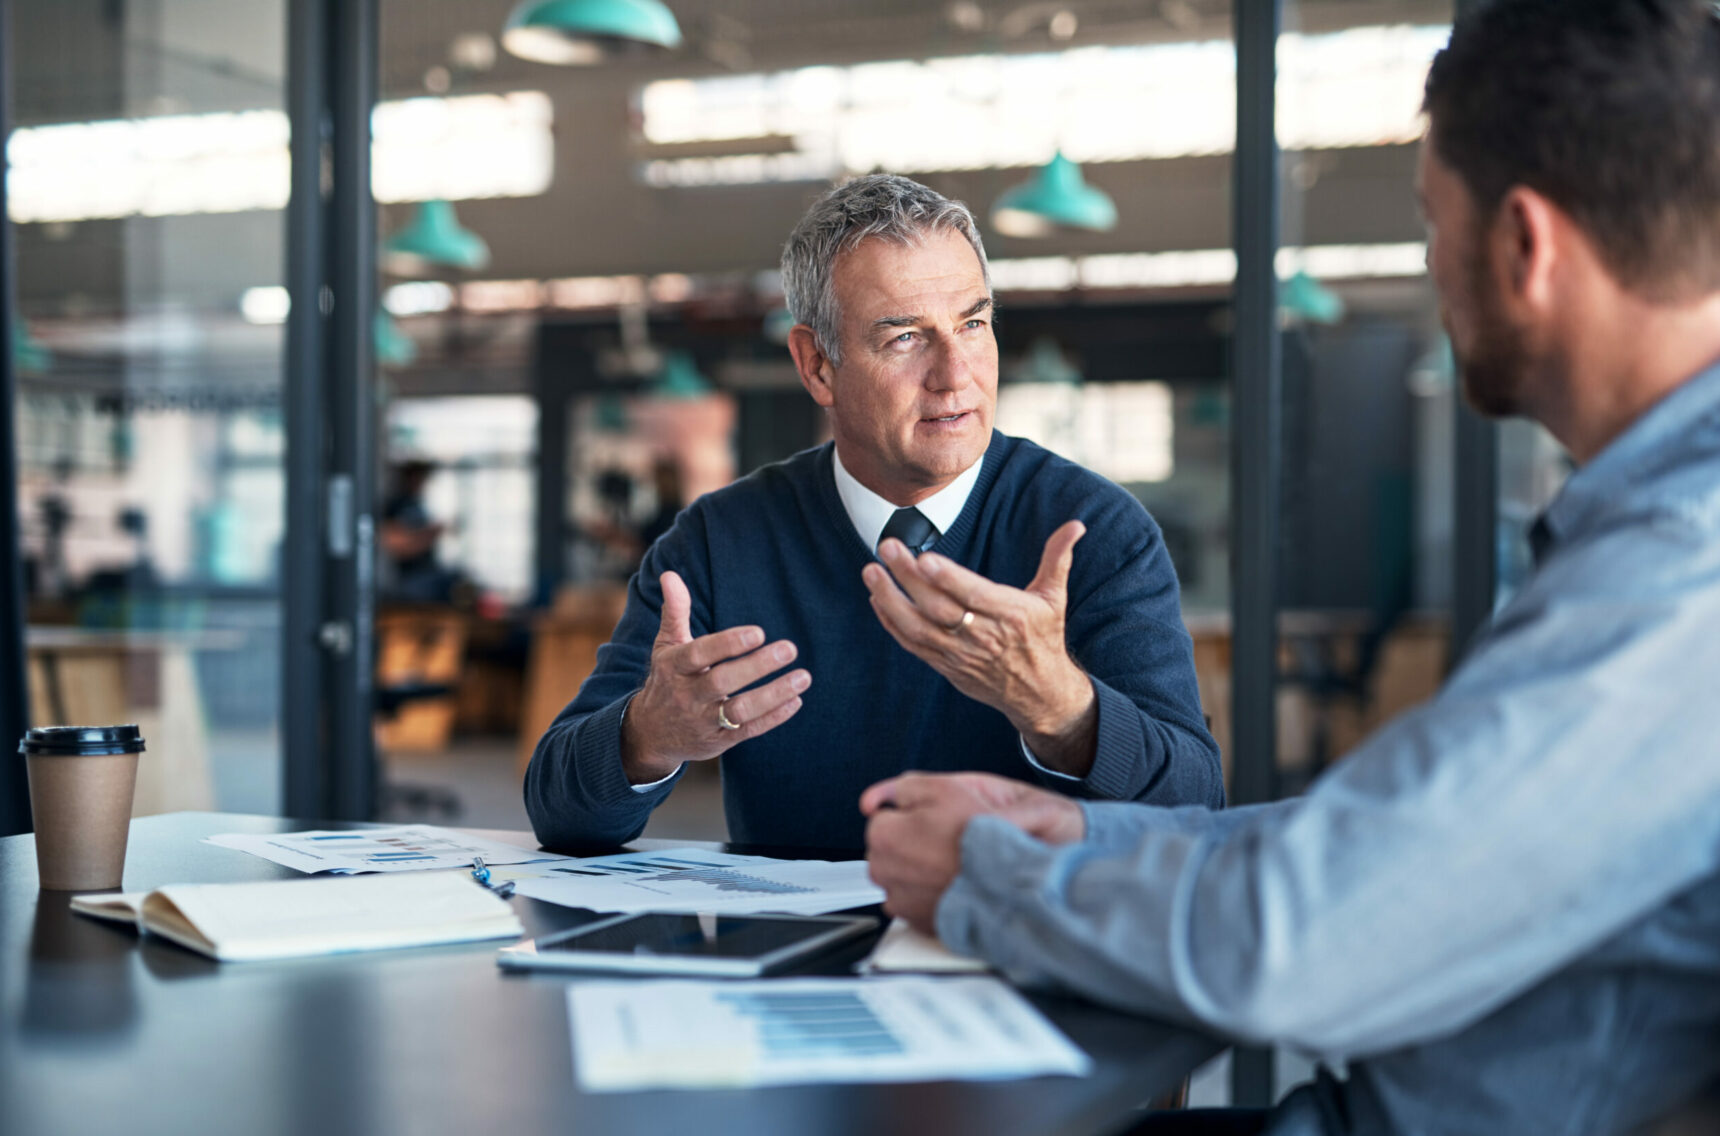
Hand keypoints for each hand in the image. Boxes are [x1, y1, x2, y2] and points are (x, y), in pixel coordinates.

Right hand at [622, 571, 810, 783]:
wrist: (650, 734)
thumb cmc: (666, 679)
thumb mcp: (666, 646)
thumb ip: (675, 612)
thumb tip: (670, 575)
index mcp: (674, 667)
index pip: (699, 654)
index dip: (727, 643)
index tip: (758, 632)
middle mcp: (687, 695)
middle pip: (722, 681)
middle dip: (757, 666)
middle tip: (790, 647)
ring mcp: (704, 720)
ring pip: (739, 711)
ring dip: (773, 695)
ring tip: (803, 677)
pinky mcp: (719, 741)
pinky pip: (749, 730)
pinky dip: (774, 718)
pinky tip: (796, 700)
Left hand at [860, 772, 1085, 932]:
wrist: (1010, 884)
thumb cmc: (980, 836)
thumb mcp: (943, 788)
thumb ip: (901, 788)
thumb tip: (872, 799)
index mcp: (884, 836)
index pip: (884, 817)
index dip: (914, 815)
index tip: (936, 819)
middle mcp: (884, 872)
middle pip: (890, 849)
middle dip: (911, 842)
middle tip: (947, 839)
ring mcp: (900, 901)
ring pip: (902, 875)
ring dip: (919, 868)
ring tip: (953, 862)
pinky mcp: (918, 922)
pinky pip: (916, 901)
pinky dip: (930, 893)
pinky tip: (953, 883)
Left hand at [861, 520, 1097, 774]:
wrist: (1039, 693)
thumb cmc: (1044, 638)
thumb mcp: (1054, 598)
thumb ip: (1058, 558)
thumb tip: (1076, 525)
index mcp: (1012, 615)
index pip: (975, 595)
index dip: (949, 579)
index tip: (925, 558)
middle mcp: (984, 636)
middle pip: (940, 608)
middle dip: (909, 578)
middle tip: (886, 547)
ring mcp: (962, 655)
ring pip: (919, 629)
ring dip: (891, 600)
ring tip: (870, 572)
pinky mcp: (947, 667)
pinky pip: (914, 646)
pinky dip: (892, 624)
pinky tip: (877, 599)